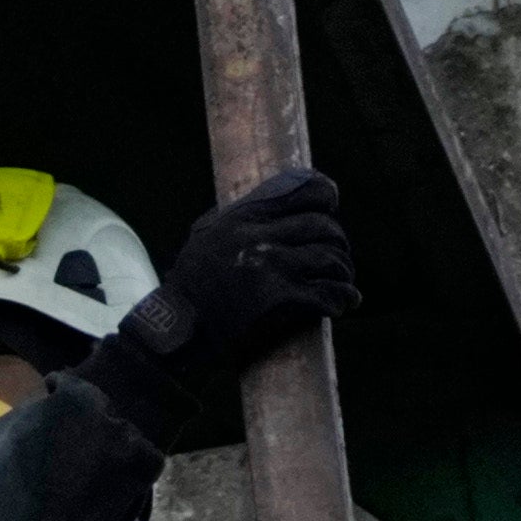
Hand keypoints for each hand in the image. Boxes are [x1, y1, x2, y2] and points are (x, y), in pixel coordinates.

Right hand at [88, 165, 360, 447]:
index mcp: (242, 217)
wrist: (177, 331)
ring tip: (343, 284)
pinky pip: (326, 293)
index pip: (300, 190)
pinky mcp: (279, 300)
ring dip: (343, 273)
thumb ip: (238, 217)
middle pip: (322, 226)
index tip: (331, 205)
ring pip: (330, 259)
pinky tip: (344, 303)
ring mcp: (270, 268)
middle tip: (338, 259)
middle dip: (338, 243)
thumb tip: (274, 200)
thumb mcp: (206, 237)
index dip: (324, 195)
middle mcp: (257, 237)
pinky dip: (341, 298)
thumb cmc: (191, 287)